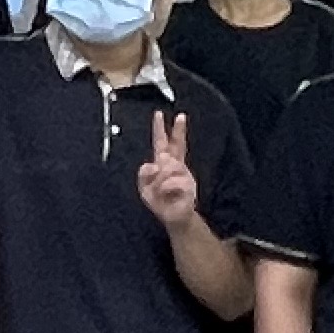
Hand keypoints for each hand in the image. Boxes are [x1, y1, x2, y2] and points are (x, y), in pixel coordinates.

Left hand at [134, 109, 202, 226]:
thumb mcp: (144, 188)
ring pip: (168, 167)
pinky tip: (167, 195)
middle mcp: (176, 166)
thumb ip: (145, 174)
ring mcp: (184, 174)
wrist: (174, 218)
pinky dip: (165, 189)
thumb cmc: (160, 201)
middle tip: (181, 116)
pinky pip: (172, 182)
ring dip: (159, 180)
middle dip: (178, 130)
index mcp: (164, 164)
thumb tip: (156, 162)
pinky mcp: (189, 185)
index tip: (158, 114)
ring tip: (160, 191)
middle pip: (176, 144)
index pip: (162, 143)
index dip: (160, 129)